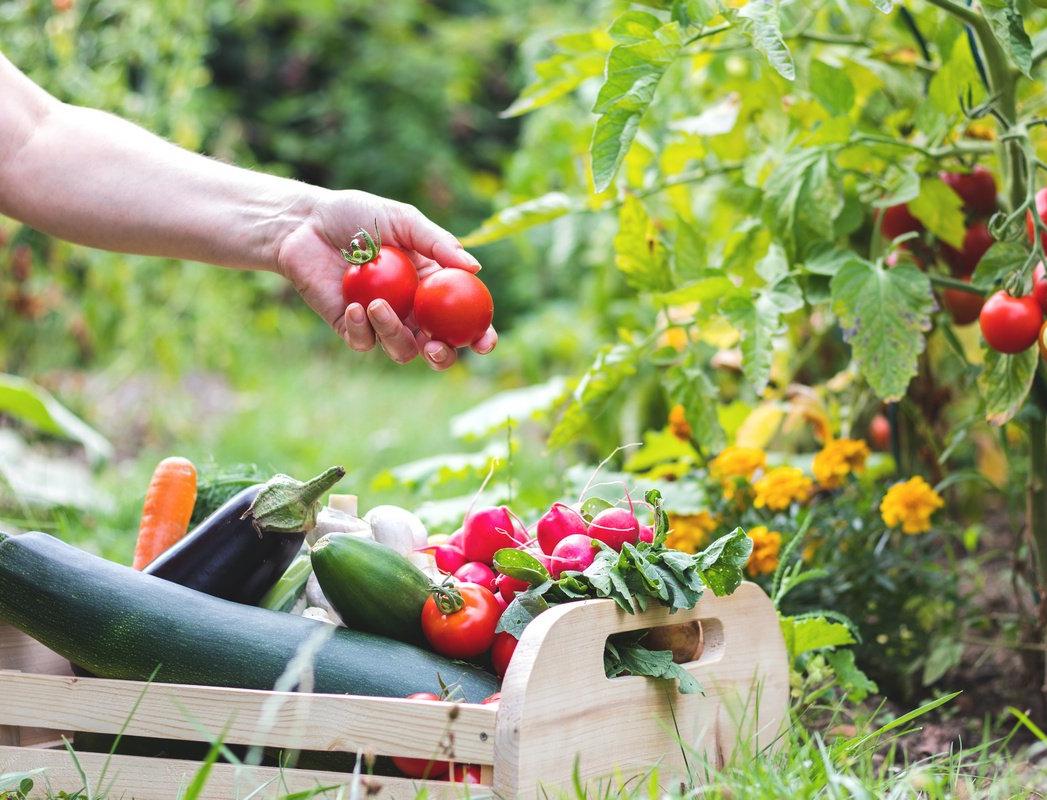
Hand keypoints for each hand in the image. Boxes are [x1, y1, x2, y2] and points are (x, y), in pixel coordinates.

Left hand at [276, 189, 496, 369]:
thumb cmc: (357, 216)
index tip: (485, 341)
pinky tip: (356, 306)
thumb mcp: (403, 220)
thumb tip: (476, 268)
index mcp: (432, 287)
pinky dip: (363, 329)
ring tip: (376, 305)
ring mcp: (381, 321)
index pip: (464, 318)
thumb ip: (438, 244)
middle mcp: (411, 310)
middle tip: (435, 347)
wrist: (306, 224)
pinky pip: (364, 342)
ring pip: (402, 351)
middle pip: (437, 349)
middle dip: (443, 357)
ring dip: (394, 335)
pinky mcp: (350, 327)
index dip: (480, 335)